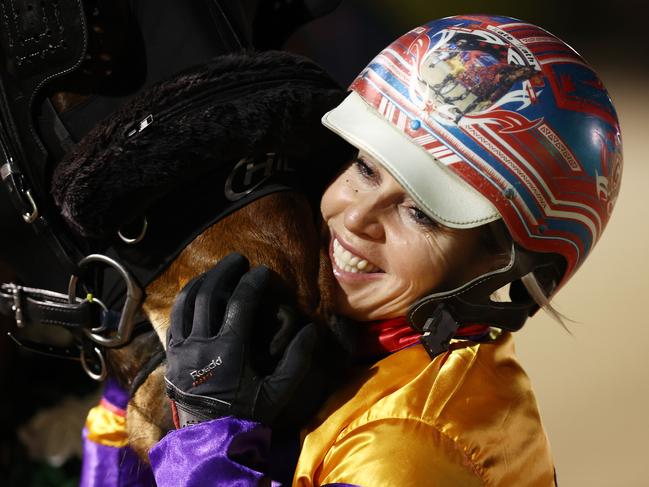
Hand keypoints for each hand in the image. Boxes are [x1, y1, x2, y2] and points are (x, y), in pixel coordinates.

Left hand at [165, 253, 319, 427]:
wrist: (210, 444)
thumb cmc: (248, 418)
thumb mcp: (279, 393)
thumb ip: (298, 361)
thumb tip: (311, 330)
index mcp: (228, 351)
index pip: (240, 302)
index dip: (253, 281)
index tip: (264, 271)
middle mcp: (201, 345)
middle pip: (209, 294)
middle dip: (224, 271)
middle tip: (238, 260)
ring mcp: (182, 350)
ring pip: (187, 303)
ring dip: (202, 281)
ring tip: (216, 271)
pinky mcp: (172, 357)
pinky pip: (175, 319)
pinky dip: (186, 301)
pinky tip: (196, 294)